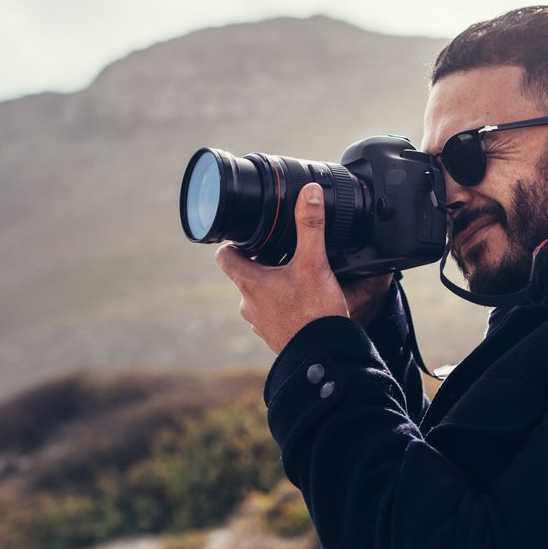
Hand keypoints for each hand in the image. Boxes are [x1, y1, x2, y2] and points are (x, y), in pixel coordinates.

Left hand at [216, 183, 380, 353]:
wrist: (324, 356)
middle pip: (244, 273)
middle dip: (261, 261)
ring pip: (258, 294)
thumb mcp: (314, 262)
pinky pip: (271, 313)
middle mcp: (247, 304)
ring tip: (297, 278)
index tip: (250, 236)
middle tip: (284, 253)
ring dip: (272, 284)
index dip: (234, 242)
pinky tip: (303, 302)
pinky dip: (282, 305)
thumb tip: (309, 192)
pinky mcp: (273, 336)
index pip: (224, 256)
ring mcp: (259, 322)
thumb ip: (310, 225)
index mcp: (249, 282)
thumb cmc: (315, 314)